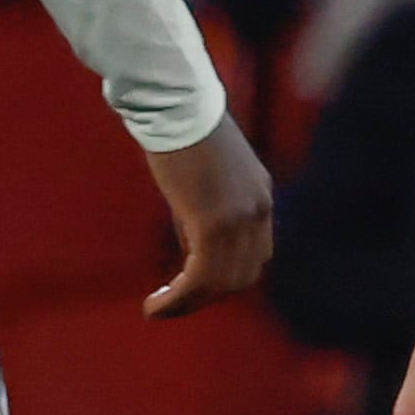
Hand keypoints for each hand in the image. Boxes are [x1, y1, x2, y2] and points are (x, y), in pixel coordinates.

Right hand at [139, 120, 276, 314]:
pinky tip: (154, 305)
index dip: (226, 278)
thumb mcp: (203, 177)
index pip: (255, 255)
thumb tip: (191, 245)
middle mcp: (258, 210)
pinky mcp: (214, 223)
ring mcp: (240, 218)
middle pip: (242, 276)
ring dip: (188, 304)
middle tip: (173, 304)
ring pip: (220, 283)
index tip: (193, 287)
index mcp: (260, 196)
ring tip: (158, 310)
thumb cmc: (178, 131)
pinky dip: (179, 298)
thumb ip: (204, 211)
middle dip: (207, 297)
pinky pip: (200, 277)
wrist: (175, 104)